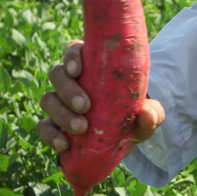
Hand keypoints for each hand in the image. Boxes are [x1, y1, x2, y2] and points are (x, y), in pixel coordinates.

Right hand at [35, 39, 165, 153]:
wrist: (122, 143)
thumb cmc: (133, 117)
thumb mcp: (148, 115)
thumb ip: (153, 113)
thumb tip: (147, 113)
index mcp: (92, 67)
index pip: (74, 50)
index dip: (72, 57)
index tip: (78, 71)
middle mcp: (71, 82)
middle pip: (57, 74)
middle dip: (68, 90)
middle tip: (85, 106)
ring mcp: (60, 103)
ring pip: (48, 99)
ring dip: (61, 113)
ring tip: (81, 128)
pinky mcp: (53, 126)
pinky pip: (42, 127)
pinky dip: (50, 135)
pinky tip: (64, 144)